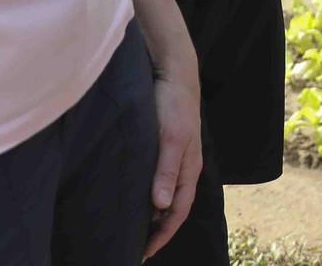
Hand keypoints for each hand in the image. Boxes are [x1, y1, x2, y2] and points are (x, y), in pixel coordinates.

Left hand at [142, 60, 201, 257]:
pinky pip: (157, 181)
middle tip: (133, 248)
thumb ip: (165, 171)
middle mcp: (183, 168)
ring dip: (151, 215)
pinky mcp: (164, 148)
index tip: (143, 253)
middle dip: (156, 231)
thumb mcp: (170, 137)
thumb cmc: (173, 104)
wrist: (175, 73)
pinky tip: (133, 197)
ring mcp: (174, 158)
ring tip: (132, 229)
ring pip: (164, 196)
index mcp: (189, 170)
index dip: (162, 235)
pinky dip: (147, 196)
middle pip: (172, 209)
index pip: (178, 213)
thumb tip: (161, 206)